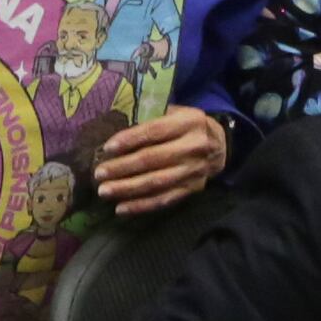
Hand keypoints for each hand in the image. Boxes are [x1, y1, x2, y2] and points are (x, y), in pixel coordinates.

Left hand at [87, 106, 228, 217]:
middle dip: (122, 168)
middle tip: (99, 174)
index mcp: (188, 122)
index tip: (107, 148)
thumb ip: (151, 117)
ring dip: (128, 189)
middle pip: (153, 159)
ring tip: (104, 192)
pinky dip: (142, 206)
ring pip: (157, 183)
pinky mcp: (192, 189)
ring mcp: (194, 171)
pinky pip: (164, 199)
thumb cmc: (186, 126)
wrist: (221, 146)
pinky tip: (121, 209)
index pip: (154, 131)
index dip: (130, 139)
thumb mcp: (175, 112)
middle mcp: (194, 146)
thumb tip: (114, 124)